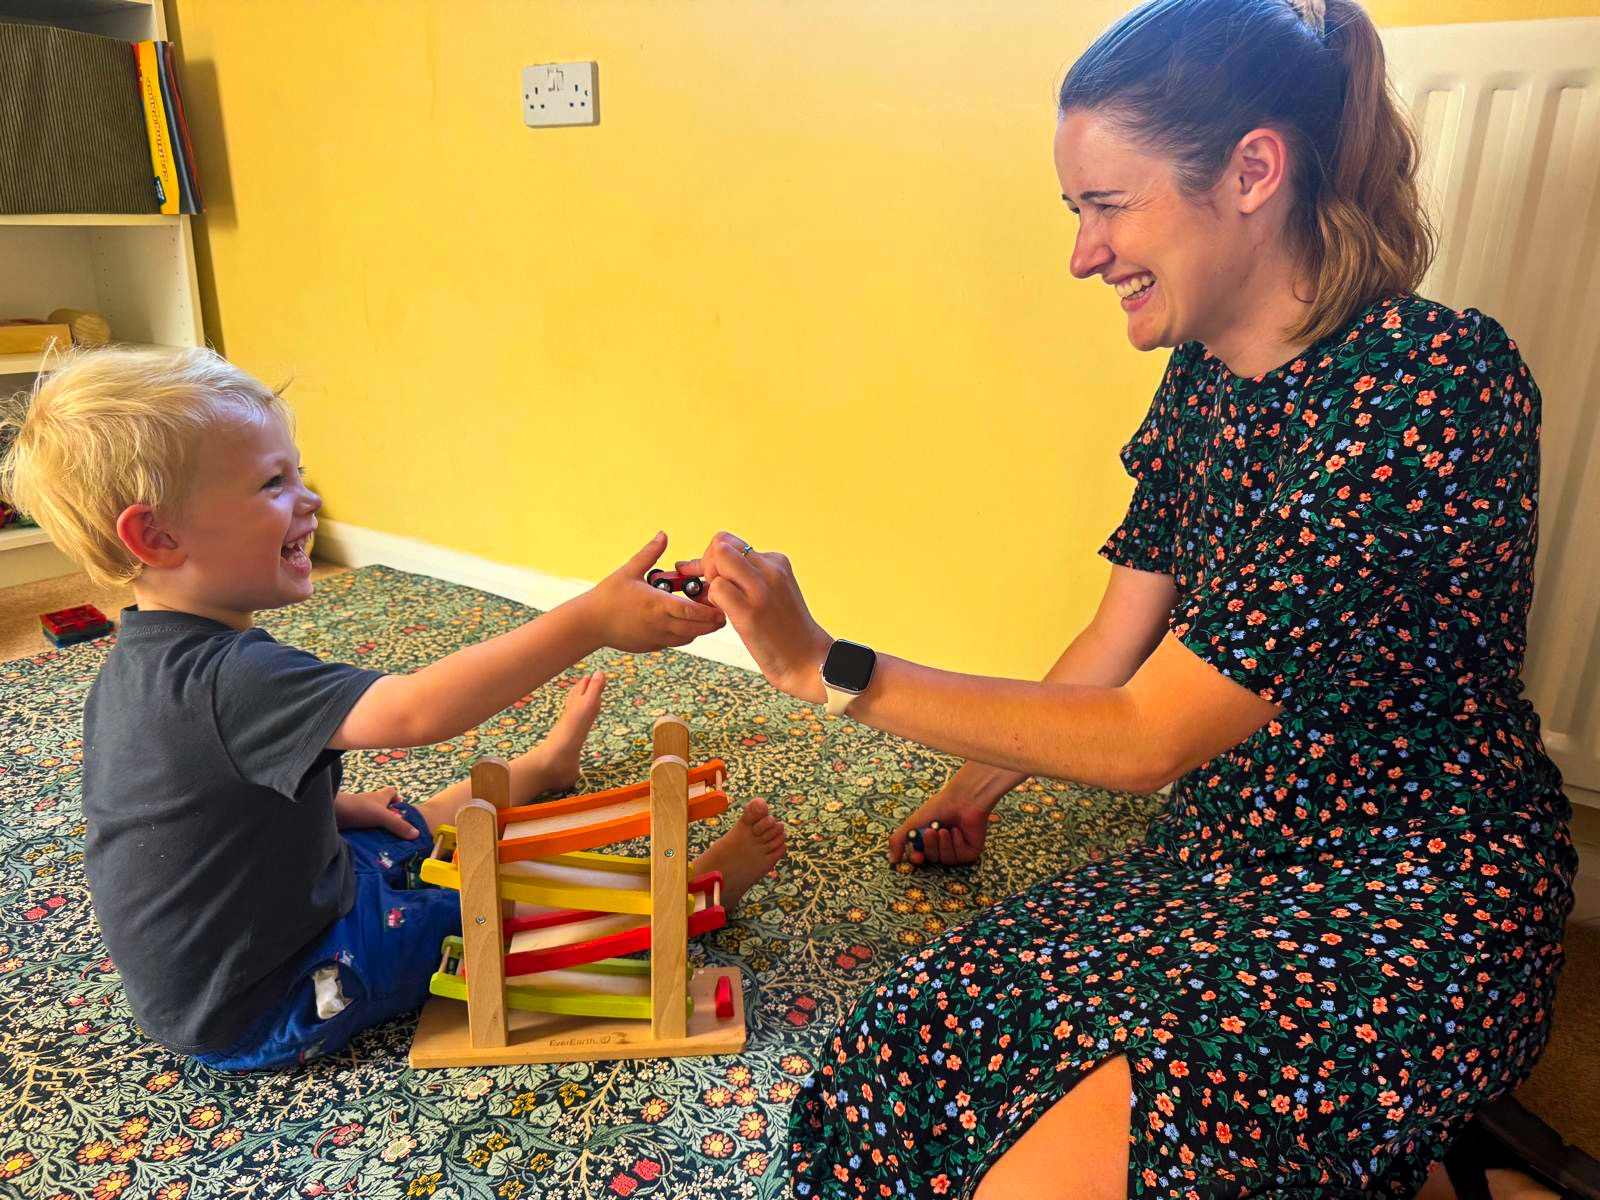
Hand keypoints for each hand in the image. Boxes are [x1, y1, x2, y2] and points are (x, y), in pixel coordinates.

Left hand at [334, 786, 418, 838]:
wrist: (331, 812)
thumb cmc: (358, 808)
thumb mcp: (382, 817)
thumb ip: (398, 825)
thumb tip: (416, 834)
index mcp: (380, 797)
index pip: (392, 792)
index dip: (398, 800)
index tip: (402, 813)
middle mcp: (371, 803)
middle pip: (384, 807)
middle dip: (390, 818)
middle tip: (397, 832)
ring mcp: (361, 813)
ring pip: (373, 819)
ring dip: (379, 828)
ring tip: (386, 842)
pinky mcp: (352, 822)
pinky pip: (364, 828)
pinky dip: (368, 835)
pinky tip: (371, 845)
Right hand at [583, 533, 726, 651]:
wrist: (589, 624)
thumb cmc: (607, 596)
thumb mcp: (628, 571)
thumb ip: (649, 553)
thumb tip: (663, 534)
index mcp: (657, 605)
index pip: (692, 611)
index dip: (710, 610)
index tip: (721, 603)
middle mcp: (660, 625)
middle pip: (696, 628)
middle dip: (712, 621)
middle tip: (722, 610)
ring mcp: (656, 638)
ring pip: (688, 638)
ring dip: (699, 628)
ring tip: (704, 615)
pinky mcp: (651, 646)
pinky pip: (675, 642)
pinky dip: (684, 634)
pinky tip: (684, 622)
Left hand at [676, 532, 830, 701]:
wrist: (806, 659)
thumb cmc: (784, 629)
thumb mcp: (773, 591)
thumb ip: (747, 575)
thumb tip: (704, 565)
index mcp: (776, 562)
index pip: (731, 542)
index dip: (713, 557)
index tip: (708, 576)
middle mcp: (770, 569)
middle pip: (721, 544)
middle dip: (707, 563)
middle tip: (713, 589)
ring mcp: (761, 590)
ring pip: (718, 560)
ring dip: (710, 581)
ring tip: (721, 603)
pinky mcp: (750, 612)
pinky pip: (716, 589)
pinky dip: (712, 601)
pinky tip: (725, 616)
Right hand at [888, 765, 1011, 865]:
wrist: (961, 799)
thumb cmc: (938, 808)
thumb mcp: (912, 823)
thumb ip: (898, 841)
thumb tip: (891, 861)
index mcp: (930, 840)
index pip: (921, 857)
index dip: (918, 859)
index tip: (917, 857)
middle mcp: (943, 846)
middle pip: (932, 858)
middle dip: (930, 846)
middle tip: (931, 831)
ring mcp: (958, 850)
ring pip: (945, 860)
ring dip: (943, 844)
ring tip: (945, 829)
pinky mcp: (971, 851)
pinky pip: (959, 857)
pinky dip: (956, 843)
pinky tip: (958, 830)